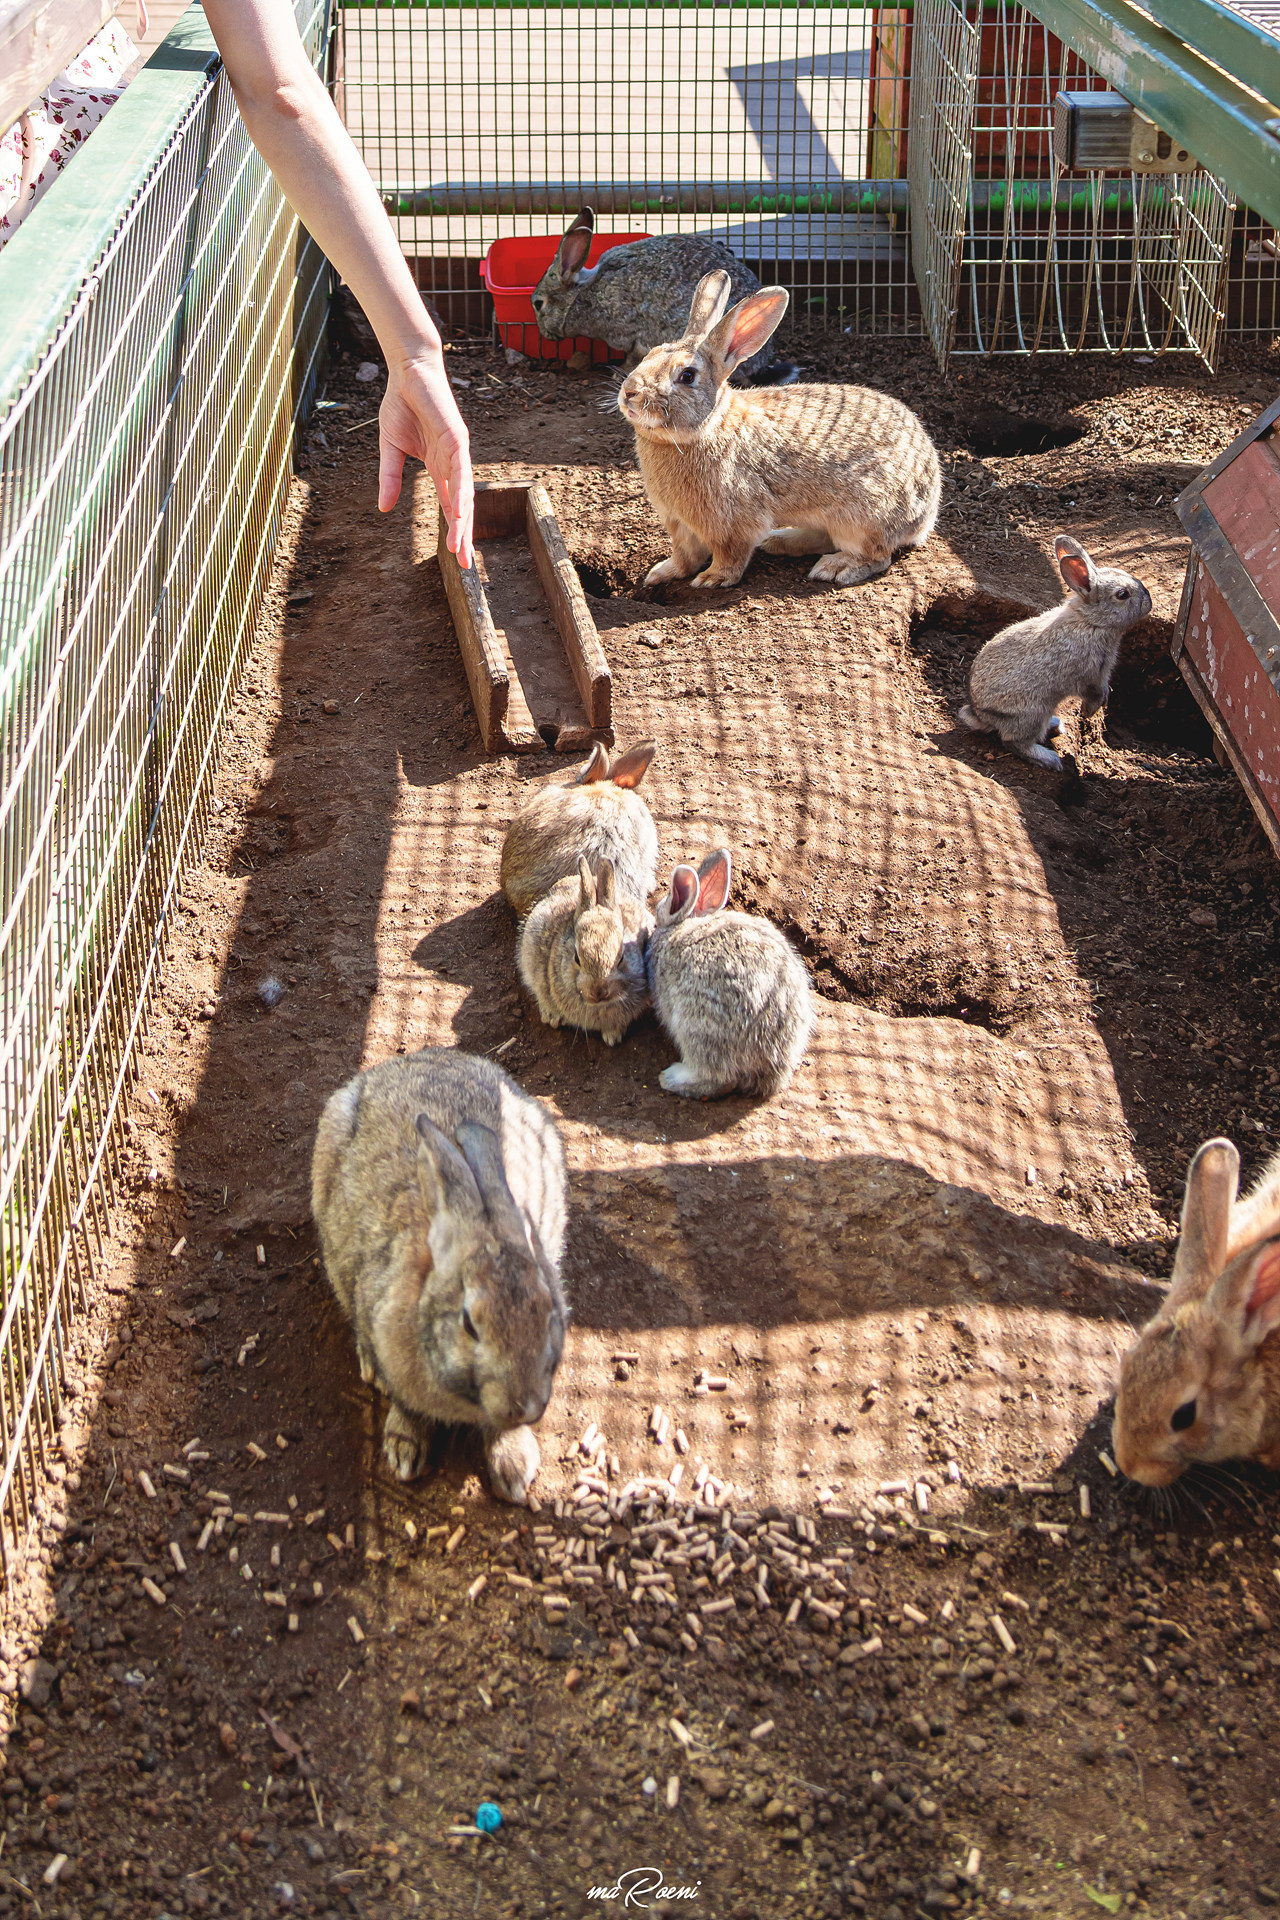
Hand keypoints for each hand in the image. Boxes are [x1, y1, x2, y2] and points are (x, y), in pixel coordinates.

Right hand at [377, 352, 473, 569]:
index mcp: (439, 467)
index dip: (454, 530)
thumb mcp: (390, 448)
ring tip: (462, 548)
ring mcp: (458, 452)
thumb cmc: (400, 405)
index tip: (457, 556)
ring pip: (464, 495)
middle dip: (464, 535)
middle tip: (467, 564)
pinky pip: (461, 472)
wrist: (408, 372)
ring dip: (463, 522)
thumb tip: (383, 509)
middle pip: (462, 507)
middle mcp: (453, 464)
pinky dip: (462, 493)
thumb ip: (390, 478)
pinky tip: (460, 514)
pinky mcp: (457, 439)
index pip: (450, 505)